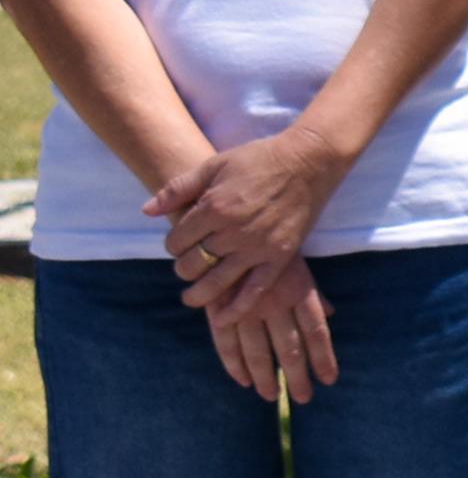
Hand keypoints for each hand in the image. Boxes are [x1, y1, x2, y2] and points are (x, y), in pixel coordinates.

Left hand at [149, 131, 344, 315]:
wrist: (309, 161)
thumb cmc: (259, 159)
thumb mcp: (214, 165)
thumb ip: (178, 189)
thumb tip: (147, 211)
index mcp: (214, 207)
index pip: (177, 240)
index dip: (172, 245)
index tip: (180, 243)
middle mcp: (233, 231)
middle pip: (192, 264)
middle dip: (184, 267)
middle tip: (189, 264)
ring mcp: (258, 246)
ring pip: (217, 282)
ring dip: (199, 294)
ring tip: (192, 297)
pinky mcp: (281, 256)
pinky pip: (255, 290)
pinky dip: (238, 308)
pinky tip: (222, 318)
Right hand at [208, 261, 335, 404]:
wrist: (226, 229)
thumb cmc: (268, 249)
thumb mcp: (297, 267)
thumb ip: (314, 294)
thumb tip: (333, 315)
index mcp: (299, 291)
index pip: (317, 331)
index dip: (324, 358)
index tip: (329, 380)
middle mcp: (275, 303)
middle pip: (290, 348)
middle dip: (297, 377)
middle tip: (303, 398)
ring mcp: (245, 307)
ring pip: (257, 352)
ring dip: (265, 377)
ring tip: (272, 396)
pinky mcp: (218, 309)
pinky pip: (227, 344)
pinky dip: (234, 365)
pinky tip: (243, 381)